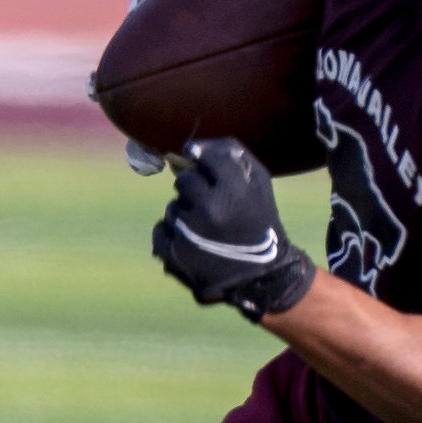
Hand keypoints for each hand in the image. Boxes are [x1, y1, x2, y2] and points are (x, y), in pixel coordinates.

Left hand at [153, 138, 317, 317]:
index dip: (204, 161)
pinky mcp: (173, 254)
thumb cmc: (260, 222)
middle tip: (215, 207)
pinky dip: (174, 234)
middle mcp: (209, 211)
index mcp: (234, 191)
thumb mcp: (260, 184)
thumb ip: (232, 156)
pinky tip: (195, 243)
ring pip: (173, 207)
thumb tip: (191, 147)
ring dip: (187, 214)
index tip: (205, 165)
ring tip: (210, 231)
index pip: (203, 156)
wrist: (261, 275)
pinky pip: (160, 229)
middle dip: (197, 190)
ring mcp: (188, 234)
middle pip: (184, 181)